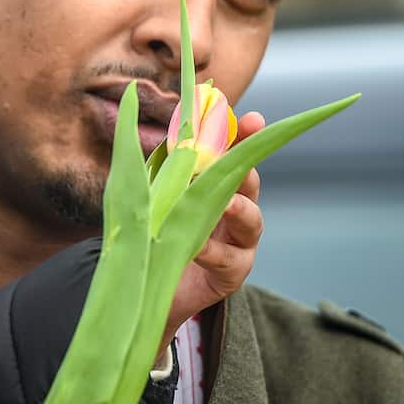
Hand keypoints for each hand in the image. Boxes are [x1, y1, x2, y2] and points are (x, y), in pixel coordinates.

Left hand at [157, 111, 265, 359]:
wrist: (149, 284)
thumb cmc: (155, 233)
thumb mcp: (157, 194)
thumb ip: (166, 164)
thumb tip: (170, 126)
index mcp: (218, 187)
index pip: (236, 156)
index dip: (247, 137)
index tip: (254, 118)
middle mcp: (235, 212)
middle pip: (251, 185)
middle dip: (248, 168)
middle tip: (238, 161)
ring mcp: (239, 244)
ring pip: (252, 221)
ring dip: (239, 209)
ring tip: (225, 204)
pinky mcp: (232, 274)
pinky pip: (228, 259)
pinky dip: (212, 249)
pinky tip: (197, 244)